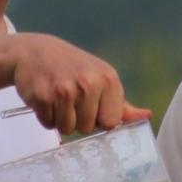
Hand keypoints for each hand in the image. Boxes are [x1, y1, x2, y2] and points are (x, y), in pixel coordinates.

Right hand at [10, 34, 151, 134]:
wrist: (34, 52)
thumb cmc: (73, 67)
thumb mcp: (101, 79)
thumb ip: (122, 104)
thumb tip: (147, 117)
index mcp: (108, 79)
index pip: (110, 123)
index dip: (98, 117)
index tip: (90, 104)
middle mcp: (88, 83)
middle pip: (87, 129)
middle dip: (77, 120)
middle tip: (70, 99)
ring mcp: (64, 90)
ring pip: (67, 130)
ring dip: (61, 120)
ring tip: (58, 99)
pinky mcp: (43, 96)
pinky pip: (49, 125)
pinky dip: (46, 116)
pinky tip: (46, 98)